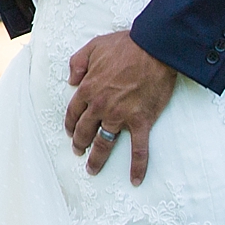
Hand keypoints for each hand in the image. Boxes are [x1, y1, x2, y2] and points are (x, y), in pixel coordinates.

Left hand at [64, 31, 176, 185]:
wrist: (153, 49)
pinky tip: (135, 179)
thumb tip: (71, 80)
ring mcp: (120, 116)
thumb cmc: (125, 45)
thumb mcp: (93, 46)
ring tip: (92, 170)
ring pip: (104, 143)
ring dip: (97, 159)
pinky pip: (138, 149)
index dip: (70, 125)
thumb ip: (77, 62)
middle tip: (79, 153)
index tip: (71, 133)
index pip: (74, 112)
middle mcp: (101, 106)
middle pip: (85, 131)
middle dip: (79, 144)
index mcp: (88, 89)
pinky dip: (137, 166)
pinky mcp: (141, 121)